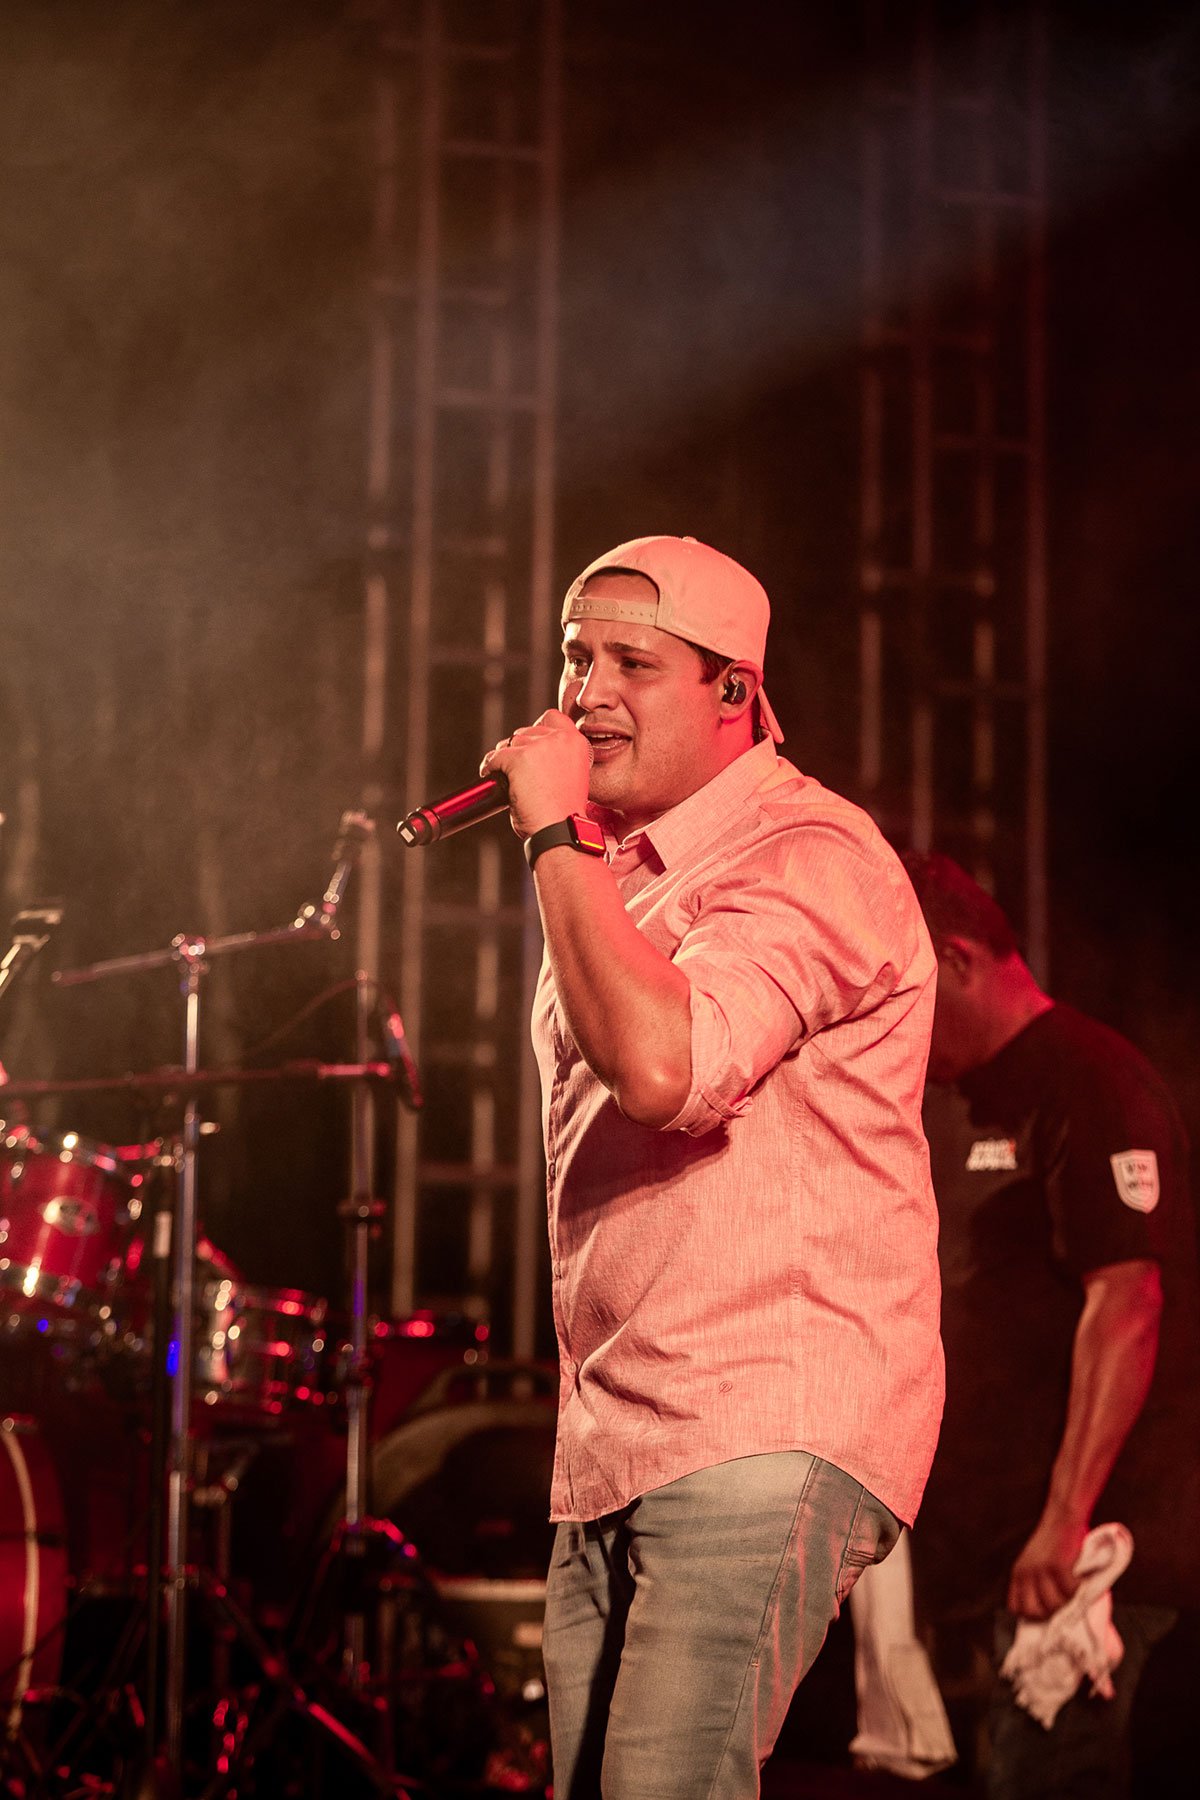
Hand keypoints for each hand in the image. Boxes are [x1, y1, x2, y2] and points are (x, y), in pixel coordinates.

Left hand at [481, 709, 591, 839]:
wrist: (560, 829)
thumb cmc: (565, 814)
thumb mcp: (572, 776)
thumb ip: (558, 758)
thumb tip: (533, 754)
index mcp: (577, 743)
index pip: (552, 717)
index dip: (538, 728)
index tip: (531, 744)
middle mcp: (559, 739)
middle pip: (527, 731)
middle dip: (519, 749)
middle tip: (518, 771)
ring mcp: (538, 747)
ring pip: (509, 743)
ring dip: (505, 759)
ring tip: (508, 777)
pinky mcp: (518, 758)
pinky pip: (495, 757)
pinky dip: (490, 767)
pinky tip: (492, 777)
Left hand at [1007, 1511, 1087, 1619]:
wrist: (1063, 1516)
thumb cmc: (1055, 1542)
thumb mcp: (1037, 1562)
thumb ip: (1037, 1583)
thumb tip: (1049, 1612)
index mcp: (1018, 1572)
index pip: (1015, 1607)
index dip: (1031, 1615)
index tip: (1046, 1612)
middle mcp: (1026, 1572)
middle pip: (1034, 1612)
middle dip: (1050, 1614)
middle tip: (1063, 1604)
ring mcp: (1041, 1569)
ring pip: (1054, 1605)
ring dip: (1067, 1601)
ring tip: (1073, 1590)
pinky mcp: (1058, 1565)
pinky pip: (1070, 1591)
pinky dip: (1079, 1589)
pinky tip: (1081, 1579)